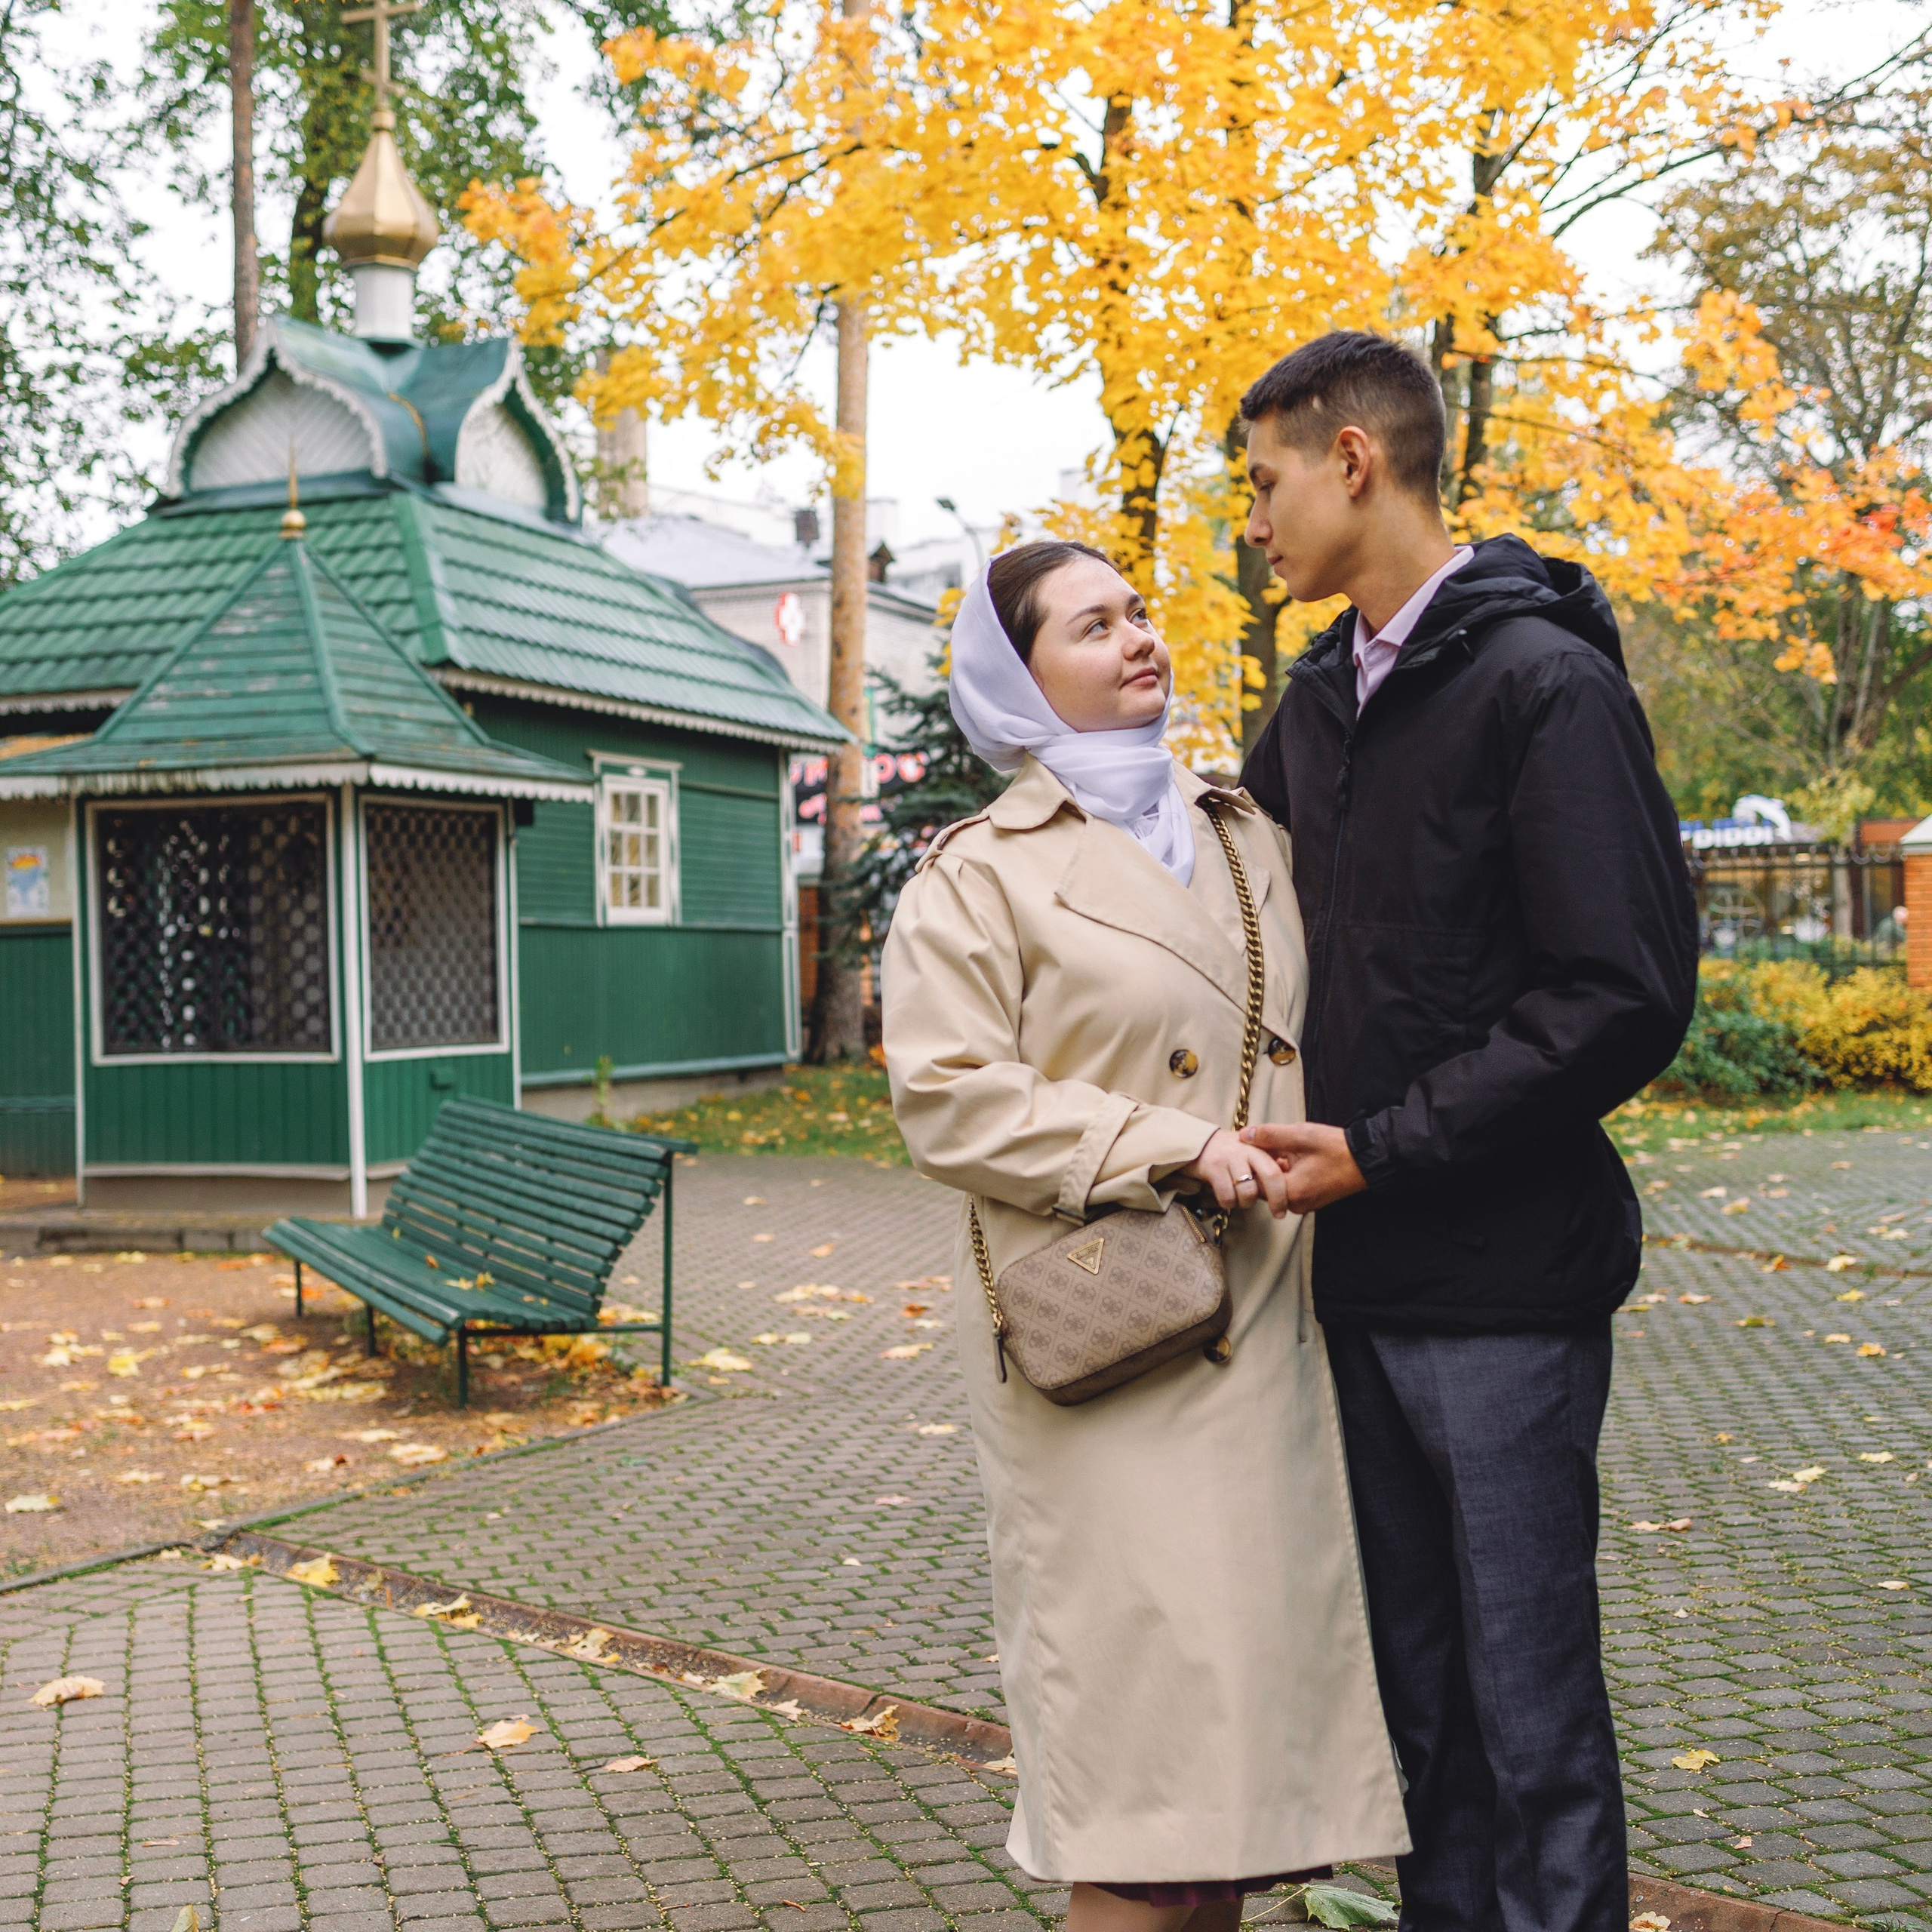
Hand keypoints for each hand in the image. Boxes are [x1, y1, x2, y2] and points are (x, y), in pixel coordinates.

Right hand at [1181, 1127, 1291, 1217]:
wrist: (1199, 1144)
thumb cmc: (1232, 1155)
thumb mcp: (1253, 1153)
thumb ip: (1270, 1165)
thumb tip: (1291, 1186)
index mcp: (1260, 1146)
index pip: (1279, 1169)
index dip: (1286, 1191)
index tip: (1287, 1207)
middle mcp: (1248, 1149)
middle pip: (1272, 1176)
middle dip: (1278, 1200)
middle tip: (1278, 1214)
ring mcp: (1230, 1157)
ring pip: (1248, 1191)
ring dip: (1246, 1203)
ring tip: (1241, 1199)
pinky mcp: (1213, 1167)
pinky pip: (1227, 1196)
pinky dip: (1228, 1203)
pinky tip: (1227, 1197)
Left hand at [1240, 1121, 1367, 1212]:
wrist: (1366, 1159)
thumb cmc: (1336, 1148)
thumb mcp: (1301, 1135)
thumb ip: (1269, 1135)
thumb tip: (1243, 1135)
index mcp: (1291, 1192)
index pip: (1254, 1183)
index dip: (1252, 1162)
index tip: (1256, 1146)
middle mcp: (1296, 1204)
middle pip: (1264, 1186)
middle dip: (1264, 1165)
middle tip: (1272, 1144)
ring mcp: (1304, 1204)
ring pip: (1276, 1186)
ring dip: (1276, 1168)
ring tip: (1286, 1149)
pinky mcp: (1311, 1200)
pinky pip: (1289, 1188)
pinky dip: (1288, 1173)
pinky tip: (1295, 1156)